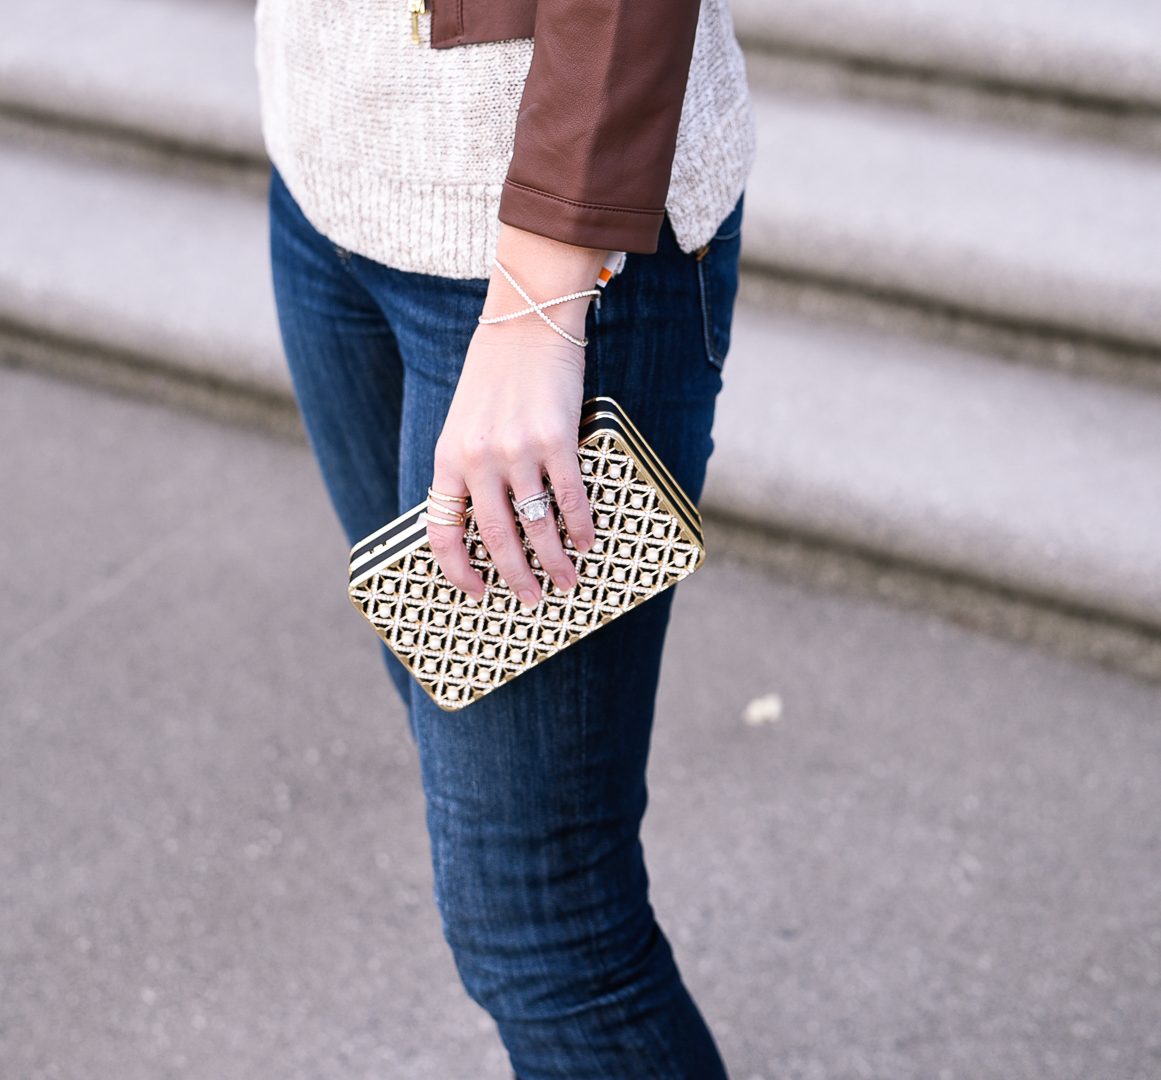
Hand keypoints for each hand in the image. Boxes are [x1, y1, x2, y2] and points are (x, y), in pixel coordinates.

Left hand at [427, 225, 606, 606]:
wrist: (526, 323)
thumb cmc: (495, 375)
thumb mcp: (464, 423)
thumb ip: (469, 468)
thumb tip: (486, 524)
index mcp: (448, 457)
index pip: (442, 530)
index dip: (457, 569)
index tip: (474, 591)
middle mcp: (479, 459)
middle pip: (496, 538)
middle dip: (515, 577)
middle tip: (531, 598)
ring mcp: (518, 450)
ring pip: (537, 525)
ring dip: (554, 561)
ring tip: (566, 580)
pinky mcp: (557, 439)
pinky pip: (570, 497)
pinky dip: (580, 525)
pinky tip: (587, 540)